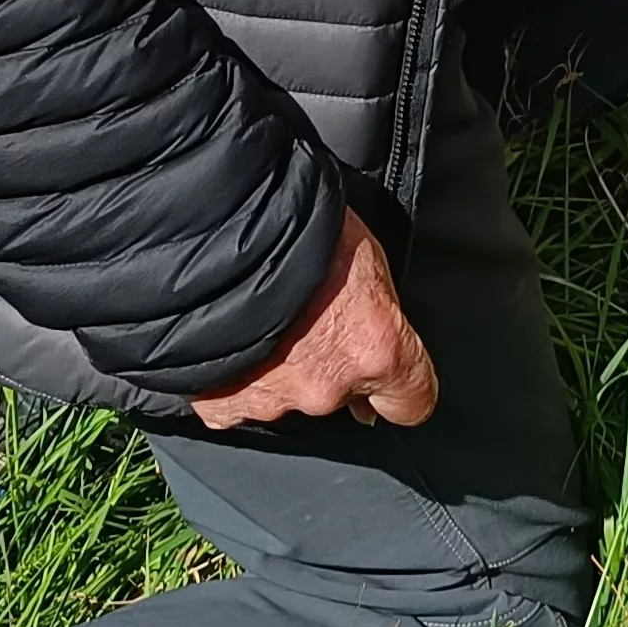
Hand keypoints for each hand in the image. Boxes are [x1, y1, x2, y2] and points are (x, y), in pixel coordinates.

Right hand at [190, 209, 437, 430]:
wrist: (216, 227)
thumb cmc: (297, 221)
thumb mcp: (363, 252)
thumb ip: (375, 308)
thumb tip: (373, 326)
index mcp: (376, 350)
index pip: (412, 401)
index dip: (403, 385)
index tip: (394, 370)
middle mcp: (326, 389)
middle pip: (340, 391)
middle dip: (328, 359)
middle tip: (307, 312)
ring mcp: (270, 403)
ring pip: (287, 393)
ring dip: (279, 364)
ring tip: (262, 313)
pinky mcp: (219, 405)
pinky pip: (236, 398)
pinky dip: (234, 374)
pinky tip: (228, 336)